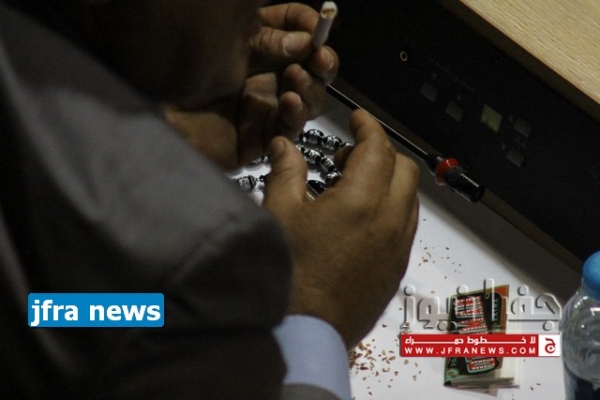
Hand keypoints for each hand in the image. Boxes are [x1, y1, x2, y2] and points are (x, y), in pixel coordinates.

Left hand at [165, 3, 338, 170]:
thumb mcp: (226, 45)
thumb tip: (305, 42)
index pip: (296, 30)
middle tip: (319, 58)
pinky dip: (295, 115)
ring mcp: (262, 108)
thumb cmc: (174, 72)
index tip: (317, 28)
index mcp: (255, 45)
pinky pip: (288, 129)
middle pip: (309, 69)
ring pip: (307, 100)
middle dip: (321, 63)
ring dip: (310, 88)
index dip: (311, 28)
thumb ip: (267, 40)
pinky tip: (289, 101)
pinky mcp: (258, 139)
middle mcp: (262, 76)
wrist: (147, 114)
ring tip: (297, 77)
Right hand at [263, 110, 419, 348]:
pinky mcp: (397, 267)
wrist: (307, 330)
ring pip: (409, 197)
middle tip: (347, 158)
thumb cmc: (291, 277)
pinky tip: (361, 219)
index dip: (367, 126)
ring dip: (388, 181)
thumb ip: (286, 172)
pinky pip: (406, 224)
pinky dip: (392, 208)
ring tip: (351, 189)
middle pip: (403, 168)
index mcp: (361, 201)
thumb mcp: (279, 214)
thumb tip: (284, 147)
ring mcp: (398, 246)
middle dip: (380, 152)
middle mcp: (389, 221)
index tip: (358, 119)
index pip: (377, 147)